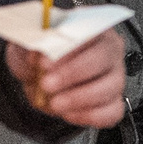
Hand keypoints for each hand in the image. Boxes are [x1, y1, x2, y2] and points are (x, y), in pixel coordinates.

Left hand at [9, 30, 126, 127]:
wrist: (40, 80)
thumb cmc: (41, 58)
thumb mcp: (27, 47)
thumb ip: (30, 48)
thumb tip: (38, 53)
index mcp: (91, 28)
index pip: (89, 30)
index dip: (68, 47)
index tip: (44, 62)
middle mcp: (108, 50)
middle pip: (102, 58)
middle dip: (72, 73)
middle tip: (47, 84)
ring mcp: (115, 76)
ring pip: (110, 86)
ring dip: (79, 97)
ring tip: (55, 102)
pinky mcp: (114, 101)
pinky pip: (112, 111)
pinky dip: (89, 115)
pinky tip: (69, 113)